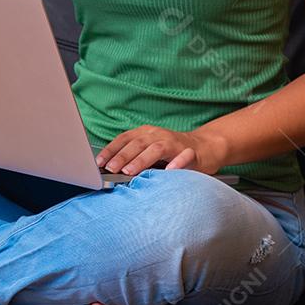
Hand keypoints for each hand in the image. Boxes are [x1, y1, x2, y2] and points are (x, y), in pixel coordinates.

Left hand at [94, 124, 226, 177]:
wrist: (206, 147)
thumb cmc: (172, 152)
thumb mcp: (150, 152)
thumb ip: (133, 158)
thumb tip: (109, 170)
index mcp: (146, 133)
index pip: (125, 139)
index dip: (111, 149)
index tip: (99, 162)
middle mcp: (158, 135)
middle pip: (138, 143)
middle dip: (122, 156)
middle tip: (111, 168)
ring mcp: (175, 143)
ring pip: (157, 149)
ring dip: (142, 159)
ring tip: (130, 171)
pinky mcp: (192, 153)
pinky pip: (184, 157)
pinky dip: (176, 163)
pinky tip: (169, 171)